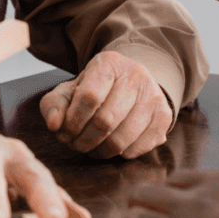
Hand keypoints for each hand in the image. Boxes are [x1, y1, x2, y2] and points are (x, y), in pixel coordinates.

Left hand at [39, 51, 172, 158]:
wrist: (132, 82)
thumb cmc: (96, 88)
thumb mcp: (70, 90)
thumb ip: (54, 105)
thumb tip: (54, 125)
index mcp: (109, 63)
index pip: (89, 96)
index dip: (73, 121)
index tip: (64, 131)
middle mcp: (136, 75)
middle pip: (105, 121)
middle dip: (83, 140)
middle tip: (75, 144)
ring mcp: (154, 96)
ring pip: (122, 139)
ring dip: (100, 151)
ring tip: (90, 147)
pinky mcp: (164, 116)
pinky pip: (138, 148)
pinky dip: (119, 155)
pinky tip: (110, 145)